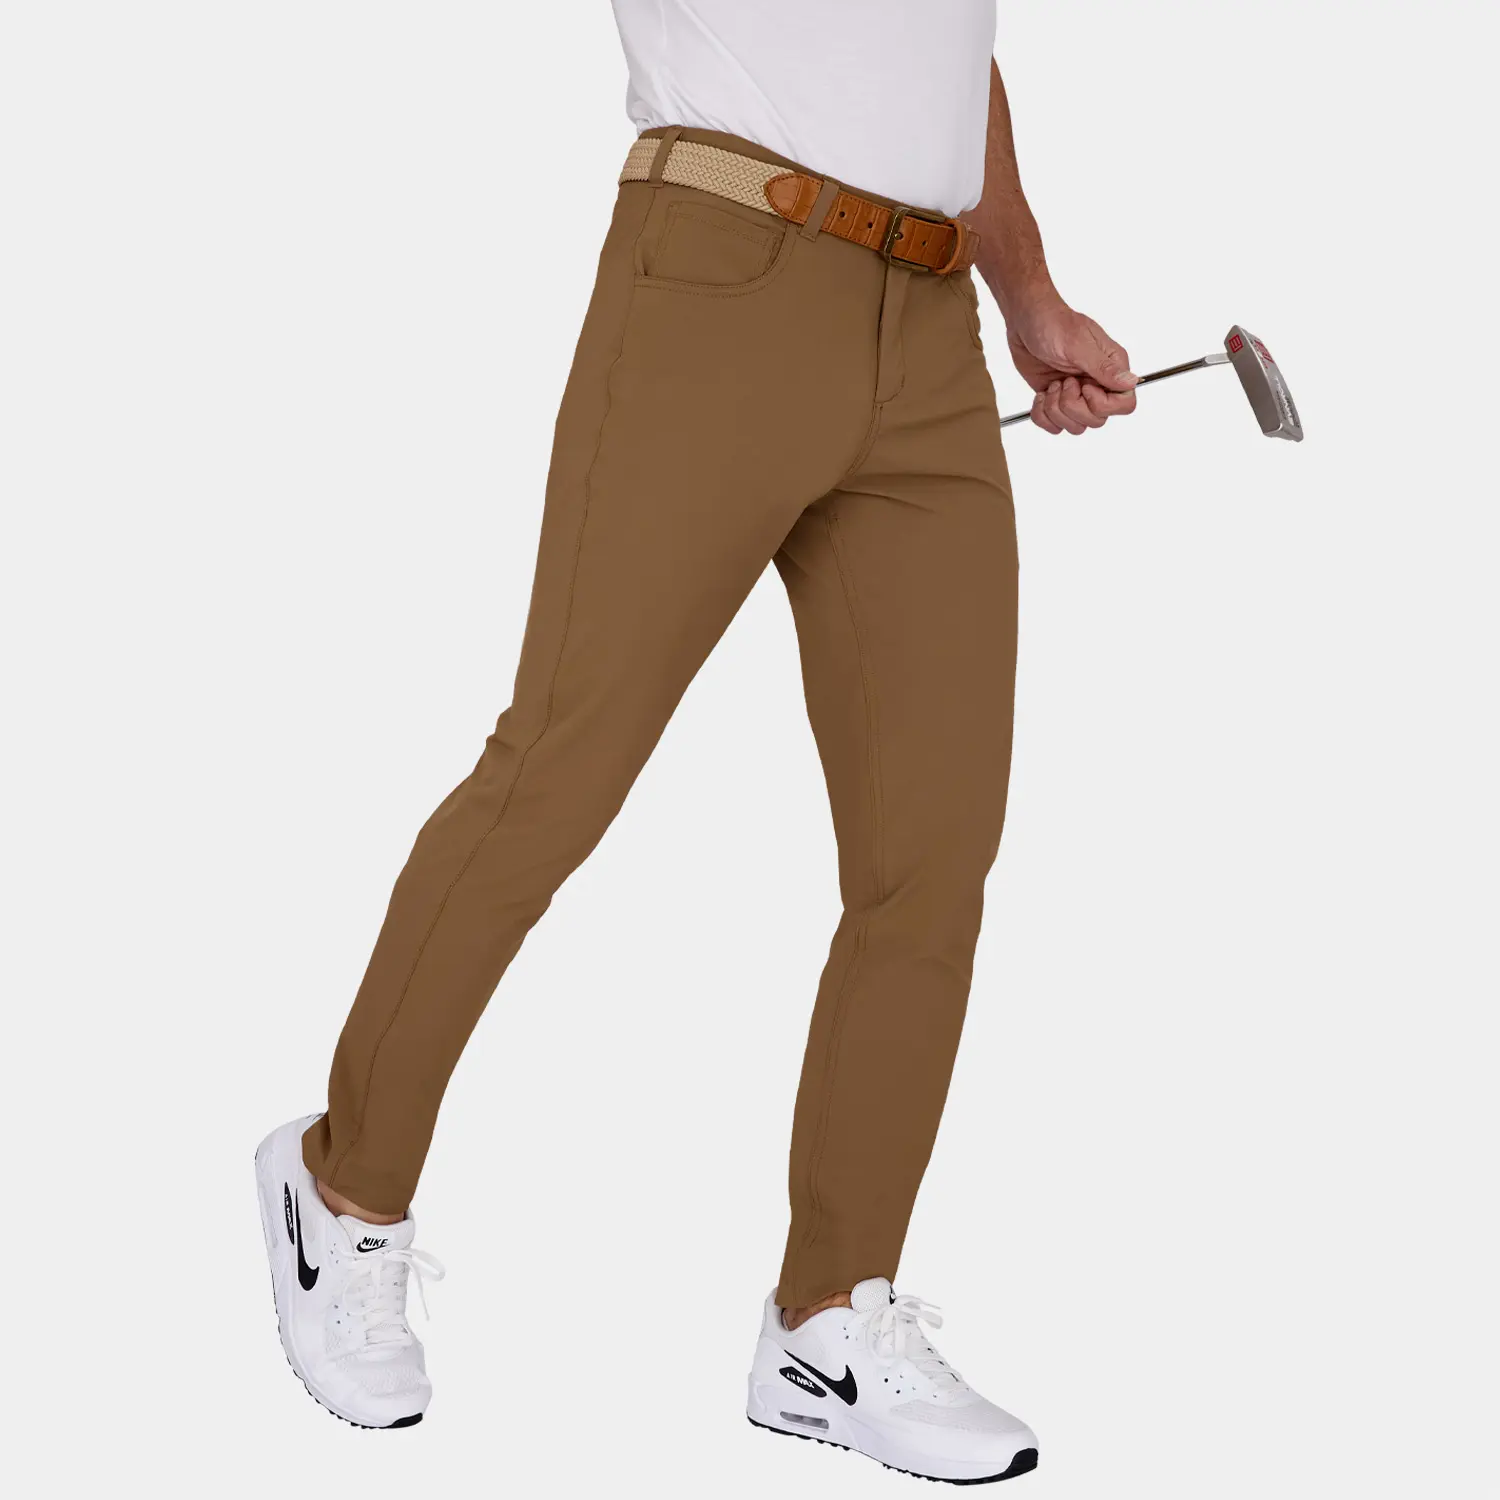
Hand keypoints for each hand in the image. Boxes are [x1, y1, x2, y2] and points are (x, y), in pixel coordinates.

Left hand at [1005, 291, 1137, 434]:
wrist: (1026, 321)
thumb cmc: (1053, 324)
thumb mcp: (1078, 344)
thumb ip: (1104, 367)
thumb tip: (1131, 382)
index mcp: (1111, 368)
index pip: (1125, 404)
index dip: (1102, 405)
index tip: (1083, 387)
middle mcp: (1097, 384)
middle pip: (1097, 420)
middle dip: (1073, 407)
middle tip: (1062, 382)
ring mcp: (1076, 394)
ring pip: (1076, 427)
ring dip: (1056, 411)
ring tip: (1052, 386)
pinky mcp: (1056, 400)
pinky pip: (1054, 426)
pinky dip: (1043, 416)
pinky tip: (1041, 395)